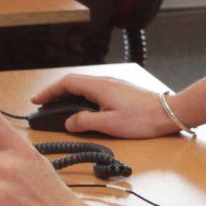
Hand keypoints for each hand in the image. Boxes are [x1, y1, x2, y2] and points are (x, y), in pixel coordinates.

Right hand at [31, 75, 179, 137]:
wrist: (169, 113)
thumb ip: (85, 122)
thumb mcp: (110, 124)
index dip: (49, 91)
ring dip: (69, 95)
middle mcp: (106, 82)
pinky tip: (82, 108)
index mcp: (99, 86)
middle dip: (56, 93)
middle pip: (74, 83)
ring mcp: (114, 86)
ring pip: (84, 87)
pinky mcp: (121, 92)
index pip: (67, 83)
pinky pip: (94, 91)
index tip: (36, 100)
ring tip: (58, 108)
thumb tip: (69, 122)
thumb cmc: (143, 118)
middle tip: (43, 105)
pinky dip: (81, 97)